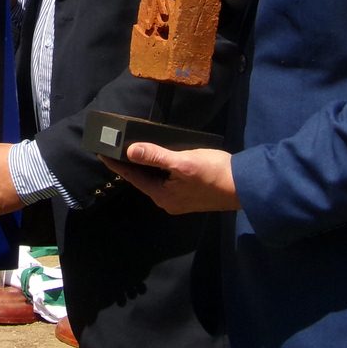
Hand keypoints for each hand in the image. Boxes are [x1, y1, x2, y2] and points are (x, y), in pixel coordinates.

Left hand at [101, 144, 239, 213]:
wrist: (245, 185)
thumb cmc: (213, 172)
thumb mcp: (183, 162)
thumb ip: (156, 156)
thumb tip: (131, 151)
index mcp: (162, 196)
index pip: (132, 177)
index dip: (116, 164)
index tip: (102, 151)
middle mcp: (167, 201)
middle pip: (142, 180)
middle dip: (129, 164)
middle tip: (115, 146)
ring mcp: (178, 199)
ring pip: (154, 180)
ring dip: (145, 166)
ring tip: (132, 148)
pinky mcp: (188, 194)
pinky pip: (166, 180)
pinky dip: (158, 169)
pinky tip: (157, 157)